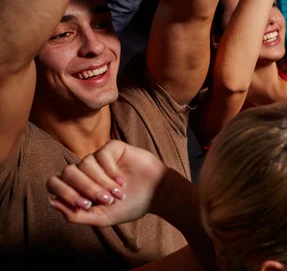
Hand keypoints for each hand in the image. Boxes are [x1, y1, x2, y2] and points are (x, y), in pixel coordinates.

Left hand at [47, 141, 166, 226]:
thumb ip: (76, 215)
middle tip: (105, 200)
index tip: (87, 205)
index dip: (66, 194)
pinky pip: (102, 155)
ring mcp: (98, 158)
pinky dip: (110, 170)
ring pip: (85, 164)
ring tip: (118, 193)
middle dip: (87, 188)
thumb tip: (52, 202)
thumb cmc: (129, 206)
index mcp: (77, 186)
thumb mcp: (101, 218)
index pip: (54, 183)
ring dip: (102, 182)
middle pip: (68, 172)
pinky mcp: (112, 148)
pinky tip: (121, 180)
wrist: (156, 195)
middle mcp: (84, 170)